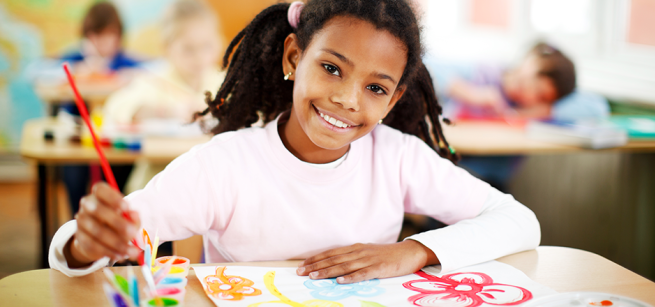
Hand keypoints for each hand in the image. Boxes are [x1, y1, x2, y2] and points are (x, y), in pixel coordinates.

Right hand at [64, 182, 140, 267]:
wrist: (98, 237)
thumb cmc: (117, 222)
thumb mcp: (128, 217)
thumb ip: (133, 217)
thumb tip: (134, 214)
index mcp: (99, 194)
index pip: (100, 190)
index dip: (113, 197)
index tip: (127, 207)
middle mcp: (87, 205)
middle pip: (97, 210)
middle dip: (117, 223)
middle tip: (133, 233)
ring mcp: (81, 221)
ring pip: (96, 231)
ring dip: (116, 243)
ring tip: (132, 251)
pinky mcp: (79, 238)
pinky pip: (93, 245)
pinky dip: (109, 252)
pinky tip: (121, 255)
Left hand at [296, 240, 438, 283]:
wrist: (410, 252)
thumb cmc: (388, 255)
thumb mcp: (368, 253)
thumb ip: (353, 257)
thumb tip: (336, 265)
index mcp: (356, 248)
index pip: (331, 253)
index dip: (316, 259)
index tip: (302, 265)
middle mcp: (359, 252)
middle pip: (334, 259)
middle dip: (316, 266)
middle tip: (300, 272)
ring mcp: (369, 260)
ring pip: (344, 266)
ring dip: (328, 271)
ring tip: (314, 277)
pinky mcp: (379, 268)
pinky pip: (363, 274)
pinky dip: (350, 278)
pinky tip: (340, 281)